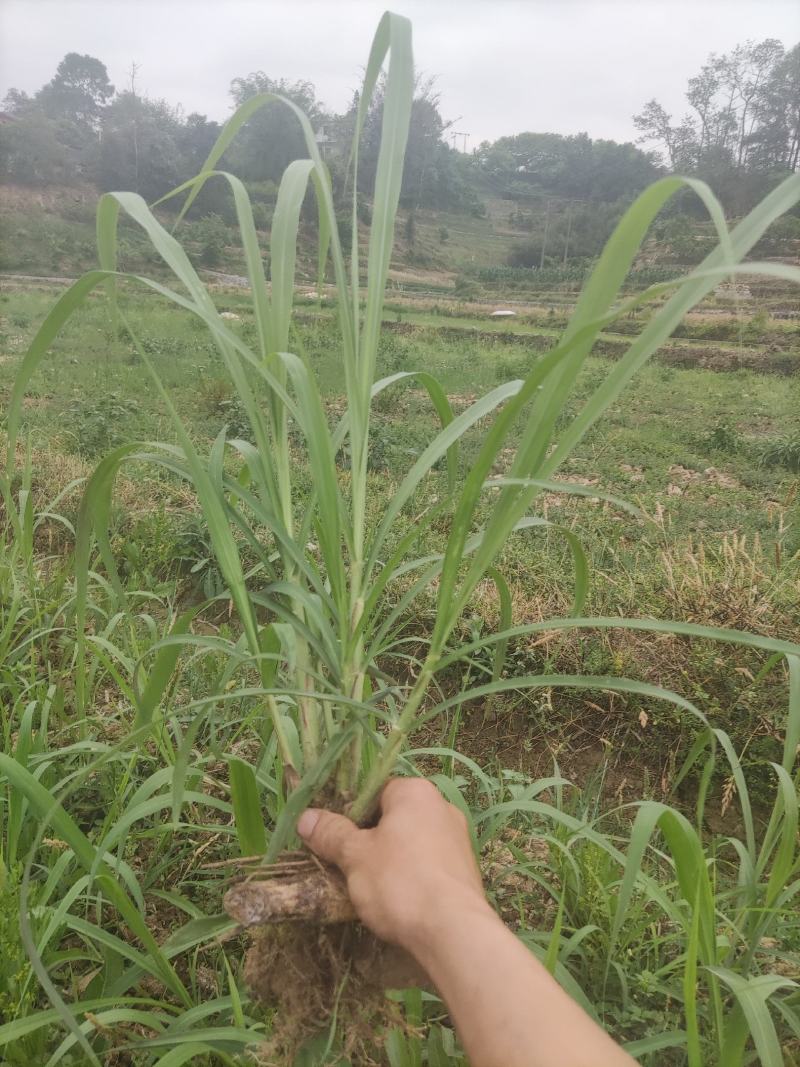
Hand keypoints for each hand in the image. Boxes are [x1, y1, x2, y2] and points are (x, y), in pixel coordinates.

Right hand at [297, 777, 487, 954]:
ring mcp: (458, 839)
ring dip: (389, 860)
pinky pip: (428, 865)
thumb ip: (331, 833)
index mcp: (416, 792)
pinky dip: (411, 877)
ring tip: (366, 887)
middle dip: (368, 840)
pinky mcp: (465, 871)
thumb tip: (305, 817)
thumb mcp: (355, 856)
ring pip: (411, 843)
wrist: (454, 932)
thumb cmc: (400, 882)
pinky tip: (396, 901)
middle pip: (393, 817)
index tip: (332, 837)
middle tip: (344, 864)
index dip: (350, 813)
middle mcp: (442, 807)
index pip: (375, 791)